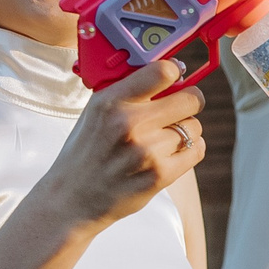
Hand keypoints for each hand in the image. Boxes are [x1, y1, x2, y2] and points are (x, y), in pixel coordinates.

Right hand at [38, 61, 205, 232]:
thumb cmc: (87, 151)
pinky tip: (172, 153)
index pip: (163, 71)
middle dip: (189, 101)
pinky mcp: (159, 175)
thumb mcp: (95, 111)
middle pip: (190, 99)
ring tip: (165, 138)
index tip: (176, 76)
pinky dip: (189, 149)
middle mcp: (129, 123)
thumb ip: (128, 91)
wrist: (72, 198)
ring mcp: (147, 151)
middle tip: (181, 107)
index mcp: (111, 101)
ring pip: (194, 127)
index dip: (176, 71)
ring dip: (186, 130)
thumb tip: (171, 73)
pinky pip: (196, 150)